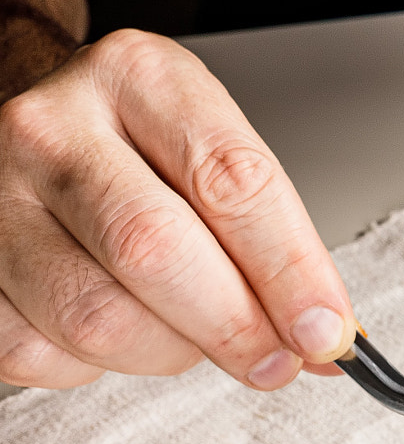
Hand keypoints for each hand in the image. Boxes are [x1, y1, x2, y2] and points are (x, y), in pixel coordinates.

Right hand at [0, 30, 354, 388]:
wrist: (41, 129)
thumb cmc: (138, 144)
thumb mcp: (212, 148)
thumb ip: (272, 235)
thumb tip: (325, 334)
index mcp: (138, 78)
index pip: (232, 184)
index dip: (289, 272)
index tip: (326, 332)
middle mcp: (52, 127)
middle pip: (154, 252)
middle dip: (233, 326)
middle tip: (276, 359)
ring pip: (95, 318)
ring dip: (167, 350)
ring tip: (191, 333)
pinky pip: (37, 352)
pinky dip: (92, 366)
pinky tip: (119, 327)